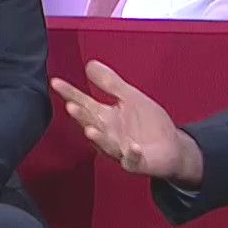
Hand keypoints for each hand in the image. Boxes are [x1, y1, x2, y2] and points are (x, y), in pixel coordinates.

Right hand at [52, 60, 197, 182]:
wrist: (172, 148)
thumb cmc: (149, 123)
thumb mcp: (130, 97)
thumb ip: (109, 83)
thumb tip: (90, 64)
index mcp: (105, 117)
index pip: (84, 103)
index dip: (70, 93)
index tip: (56, 82)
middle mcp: (109, 134)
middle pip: (91, 124)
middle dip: (81, 116)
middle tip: (71, 106)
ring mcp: (121, 150)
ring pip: (107, 144)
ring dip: (99, 138)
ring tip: (90, 130)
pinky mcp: (137, 162)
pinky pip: (133, 160)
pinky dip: (132, 154)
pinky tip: (133, 147)